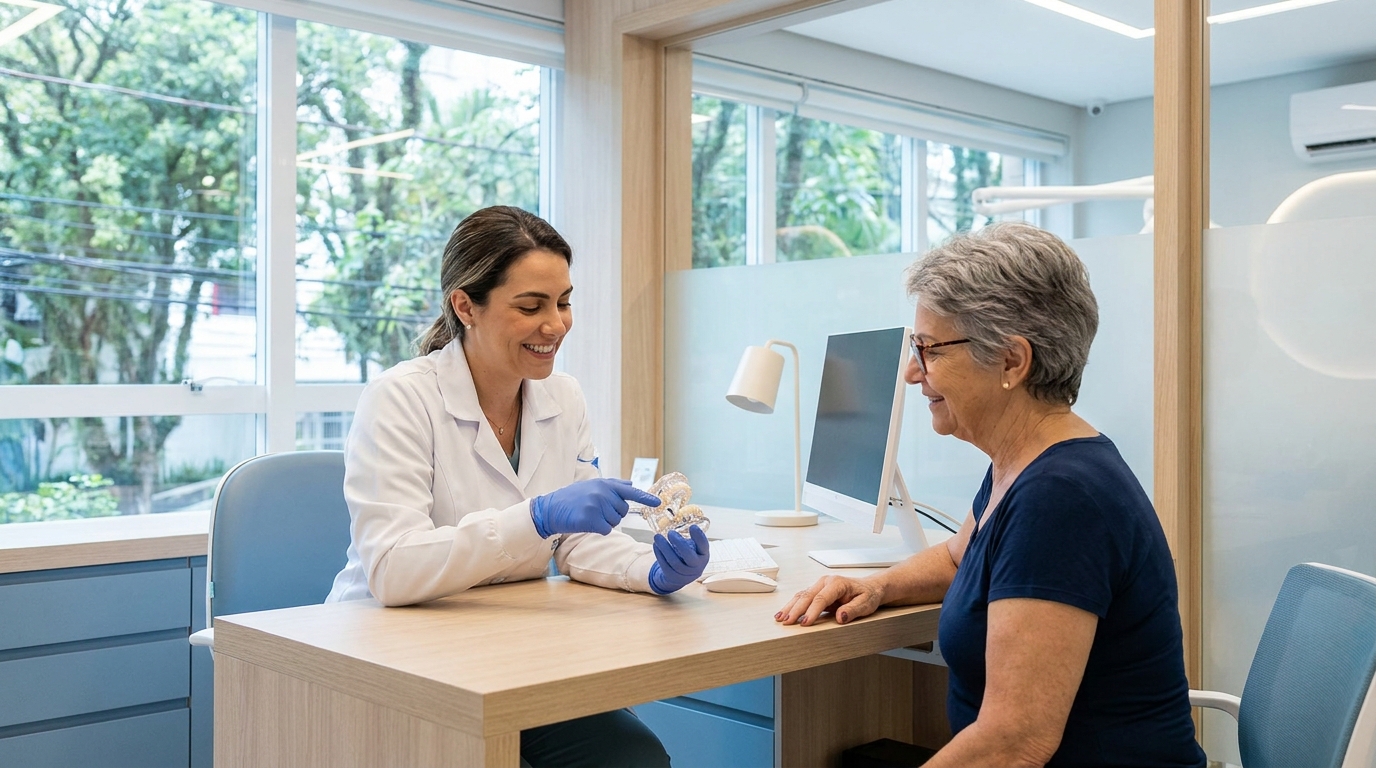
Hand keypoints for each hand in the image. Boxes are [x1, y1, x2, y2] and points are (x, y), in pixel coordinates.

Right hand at [530, 478, 659, 537]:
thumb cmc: (572, 498)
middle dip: (612, 514)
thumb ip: (613, 485)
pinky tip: (586, 523)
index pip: (630, 491)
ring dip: (604, 522)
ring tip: (589, 515)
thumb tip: (631, 483)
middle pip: (622, 511)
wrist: (550, 508)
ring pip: (615, 522)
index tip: (658, 503)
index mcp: (605, 484)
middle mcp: (602, 492)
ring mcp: (596, 505)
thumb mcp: (592, 485)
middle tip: (595, 510)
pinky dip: (598, 530)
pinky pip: (606, 530)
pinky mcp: (590, 518)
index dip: (645, 498)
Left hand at [648, 525, 709, 594]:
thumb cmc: (687, 555)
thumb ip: (689, 538)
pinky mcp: (673, 577)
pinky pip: (665, 566)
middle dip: (679, 543)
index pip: (704, 546)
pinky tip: (655, 545)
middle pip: (689, 556)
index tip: (692, 526)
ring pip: (674, 562)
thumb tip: (680, 519)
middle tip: (670, 532)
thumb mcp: (693, 547)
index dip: (699, 537)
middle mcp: (697, 566)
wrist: (681, 576)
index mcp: (703, 555)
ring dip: (665, 548)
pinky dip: (659, 554)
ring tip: (657, 537)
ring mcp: (685, 574)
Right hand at [776, 575, 884, 625]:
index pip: (821, 598)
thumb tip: (840, 617)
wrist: (869, 588)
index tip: (805, 623)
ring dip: (790, 607)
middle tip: (787, 622)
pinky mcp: (817, 591)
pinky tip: (785, 613)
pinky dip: (793, 605)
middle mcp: (825, 582)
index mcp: (837, 583)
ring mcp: (820, 585)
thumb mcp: (865, 604)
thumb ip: (852, 610)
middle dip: (795, 610)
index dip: (811, 611)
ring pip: (801, 595)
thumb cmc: (867, 595)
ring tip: (780, 618)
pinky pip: (802, 598)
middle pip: (807, 596)